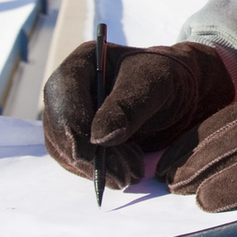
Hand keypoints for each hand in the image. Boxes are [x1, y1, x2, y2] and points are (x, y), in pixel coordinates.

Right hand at [42, 41, 235, 188]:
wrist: (176, 94)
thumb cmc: (166, 78)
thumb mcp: (155, 83)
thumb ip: (128, 105)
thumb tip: (98, 138)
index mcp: (83, 62)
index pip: (62, 93)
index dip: (75, 124)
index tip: (101, 148)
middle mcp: (67, 89)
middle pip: (59, 127)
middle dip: (89, 155)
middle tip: (125, 175)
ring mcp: (68, 115)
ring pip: (64, 150)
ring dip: (95, 169)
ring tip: (131, 172)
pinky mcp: (76, 140)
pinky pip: (75, 162)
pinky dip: (98, 172)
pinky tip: (125, 170)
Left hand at [156, 76, 236, 211]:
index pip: (233, 113)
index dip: (201, 136)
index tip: (177, 155)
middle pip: (224, 127)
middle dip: (189, 152)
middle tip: (161, 175)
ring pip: (234, 145)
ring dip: (199, 169)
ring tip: (175, 190)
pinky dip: (230, 186)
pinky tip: (208, 202)